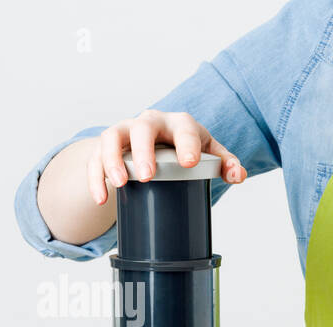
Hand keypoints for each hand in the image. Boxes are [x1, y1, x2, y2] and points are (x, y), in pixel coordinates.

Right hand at [88, 109, 245, 203]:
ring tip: (119, 184)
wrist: (157, 143)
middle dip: (144, 151)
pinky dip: (95, 177)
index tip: (189, 163)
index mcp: (179, 124)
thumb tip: (237, 175)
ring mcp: (126, 132)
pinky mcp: (107, 146)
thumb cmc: (186, 147)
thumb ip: (226, 164)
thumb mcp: (209, 153)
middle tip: (148, 176)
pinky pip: (95, 157)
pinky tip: (101, 198)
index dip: (186, 144)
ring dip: (113, 160)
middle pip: (142, 129)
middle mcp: (150, 123)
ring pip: (112, 138)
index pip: (184, 129)